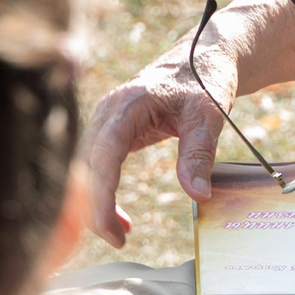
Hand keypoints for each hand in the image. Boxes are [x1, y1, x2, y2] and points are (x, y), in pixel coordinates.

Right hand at [81, 33, 242, 243]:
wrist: (204, 55)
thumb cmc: (206, 78)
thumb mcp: (209, 115)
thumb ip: (199, 154)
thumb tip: (198, 196)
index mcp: (128, 105)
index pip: (103, 157)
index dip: (101, 198)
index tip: (112, 231)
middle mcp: (108, 111)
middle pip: (85, 166)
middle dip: (92, 206)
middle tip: (117, 239)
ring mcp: (106, 119)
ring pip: (86, 167)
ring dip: (95, 202)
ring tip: (120, 233)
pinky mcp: (112, 128)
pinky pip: (97, 164)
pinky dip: (102, 192)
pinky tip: (120, 218)